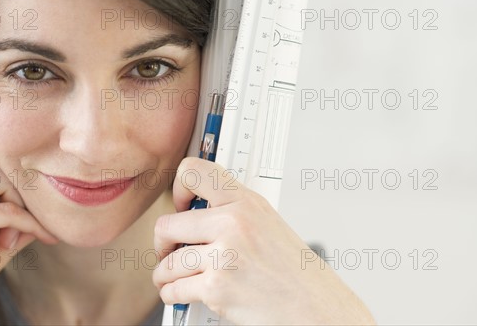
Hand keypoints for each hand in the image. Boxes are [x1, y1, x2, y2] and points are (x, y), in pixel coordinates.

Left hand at [153, 157, 375, 324]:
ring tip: (172, 277)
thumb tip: (196, 212)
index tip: (179, 205)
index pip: (194, 170)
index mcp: (245, 202)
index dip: (178, 188)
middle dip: (162, 243)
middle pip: (167, 224)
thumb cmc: (294, 271)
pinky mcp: (217, 287)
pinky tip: (179, 293)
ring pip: (167, 262)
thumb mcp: (268, 223)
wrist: (314, 307)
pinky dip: (172, 295)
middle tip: (168, 250)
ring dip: (164, 274)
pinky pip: (174, 290)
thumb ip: (234, 212)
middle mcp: (233, 223)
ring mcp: (224, 255)